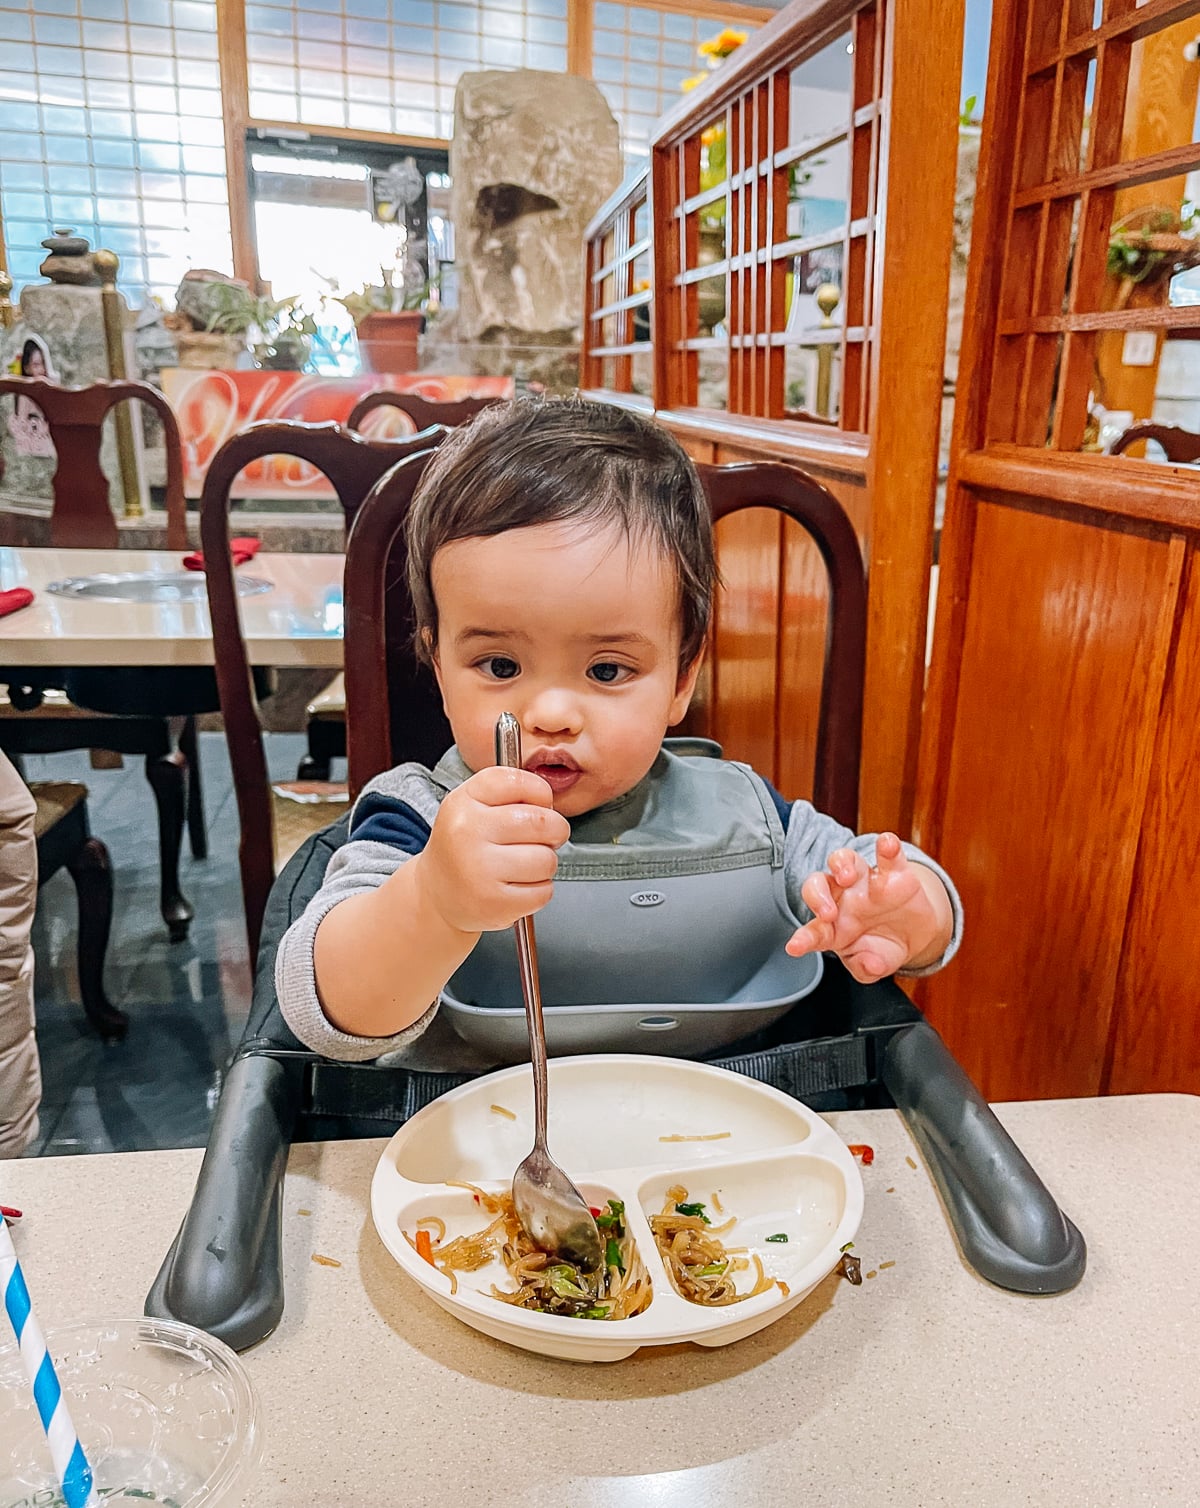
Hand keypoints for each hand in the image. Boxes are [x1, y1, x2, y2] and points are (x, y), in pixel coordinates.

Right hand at [412, 767, 570, 935]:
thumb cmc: (463, 847)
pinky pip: (543, 891)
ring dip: (545, 864)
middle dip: (554, 831)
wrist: (436, 894)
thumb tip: (550, 804)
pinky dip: (539, 890)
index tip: (540, 805)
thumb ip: (509, 794)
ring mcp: (479, 870)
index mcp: (463, 802)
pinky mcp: (493, 903)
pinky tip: (517, 886)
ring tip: (523, 865)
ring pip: (547, 859)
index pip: (519, 782)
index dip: (540, 793)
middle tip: (543, 838)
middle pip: (543, 822)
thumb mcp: (471, 807)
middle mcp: (467, 832)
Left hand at [786, 833, 951, 982]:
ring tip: (848, 876)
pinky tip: (887, 844)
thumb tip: (870, 965)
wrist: (916, 935)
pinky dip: (886, 846)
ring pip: (843, 859)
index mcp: (832, 927)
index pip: (813, 930)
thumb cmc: (883, 948)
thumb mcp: (874, 966)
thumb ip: (867, 968)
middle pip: (817, 884)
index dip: (803, 938)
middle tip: (828, 913)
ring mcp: (866, 881)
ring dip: (841, 864)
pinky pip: (887, 854)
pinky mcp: (894, 872)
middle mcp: (843, 898)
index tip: (796, 947)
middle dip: (817, 896)